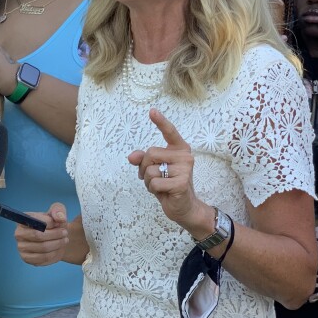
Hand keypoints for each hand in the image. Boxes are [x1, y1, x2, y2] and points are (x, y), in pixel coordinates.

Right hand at [15, 202, 68, 265]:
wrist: (56, 238)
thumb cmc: (54, 223)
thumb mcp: (58, 211)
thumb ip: (58, 210)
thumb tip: (60, 218)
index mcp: (23, 219)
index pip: (35, 221)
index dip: (51, 223)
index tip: (60, 223)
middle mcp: (19, 233)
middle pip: (38, 236)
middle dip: (55, 234)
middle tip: (65, 233)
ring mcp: (21, 247)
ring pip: (42, 248)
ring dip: (57, 244)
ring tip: (64, 240)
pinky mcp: (27, 259)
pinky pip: (43, 258)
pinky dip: (54, 254)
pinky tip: (58, 249)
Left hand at [127, 109, 211, 234]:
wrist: (183, 207)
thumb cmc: (167, 185)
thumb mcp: (153, 170)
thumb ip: (142, 159)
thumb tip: (132, 156)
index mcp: (179, 149)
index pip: (170, 132)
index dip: (160, 121)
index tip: (152, 111)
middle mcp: (185, 156)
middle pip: (150, 153)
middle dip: (144, 168)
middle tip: (153, 178)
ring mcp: (185, 169)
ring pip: (150, 169)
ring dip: (148, 181)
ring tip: (160, 185)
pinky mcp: (181, 182)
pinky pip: (154, 182)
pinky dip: (153, 189)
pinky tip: (165, 192)